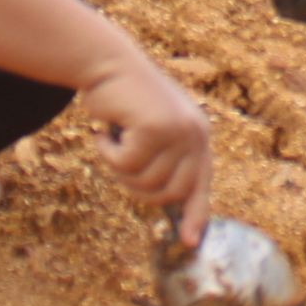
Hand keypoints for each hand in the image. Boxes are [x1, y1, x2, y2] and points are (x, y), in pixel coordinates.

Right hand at [78, 56, 210, 244]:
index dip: (195, 214)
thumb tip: (170, 203)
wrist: (108, 64)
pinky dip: (107, 153)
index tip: (189, 242)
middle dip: (140, 189)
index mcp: (198, 137)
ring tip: (114, 140)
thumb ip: (165, 160)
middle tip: (120, 165)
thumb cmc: (125, 102)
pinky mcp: (156, 127)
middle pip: (170, 192)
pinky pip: (126, 164)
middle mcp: (195, 134)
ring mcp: (178, 130)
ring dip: (119, 168)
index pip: (201, 184)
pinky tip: (104, 131)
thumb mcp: (152, 132)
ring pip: (145, 181)